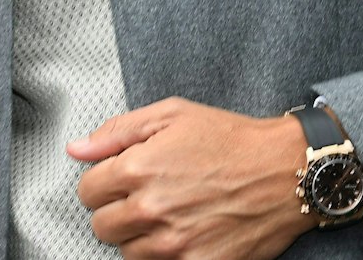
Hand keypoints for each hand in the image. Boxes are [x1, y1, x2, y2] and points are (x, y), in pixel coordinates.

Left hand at [69, 97, 313, 259]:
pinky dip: (166, 255)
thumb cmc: (231, 140)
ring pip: (127, 253)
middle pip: (101, 227)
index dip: (102, 184)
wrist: (286, 172)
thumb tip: (76, 149)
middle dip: (116, 212)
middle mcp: (151, 209)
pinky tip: (183, 233)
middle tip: (144, 198)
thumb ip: (117, 132)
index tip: (119, 181)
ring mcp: (174, 243)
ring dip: (140, 237)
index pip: (87, 192)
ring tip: (168, 215)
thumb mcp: (171, 115)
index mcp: (138, 168)